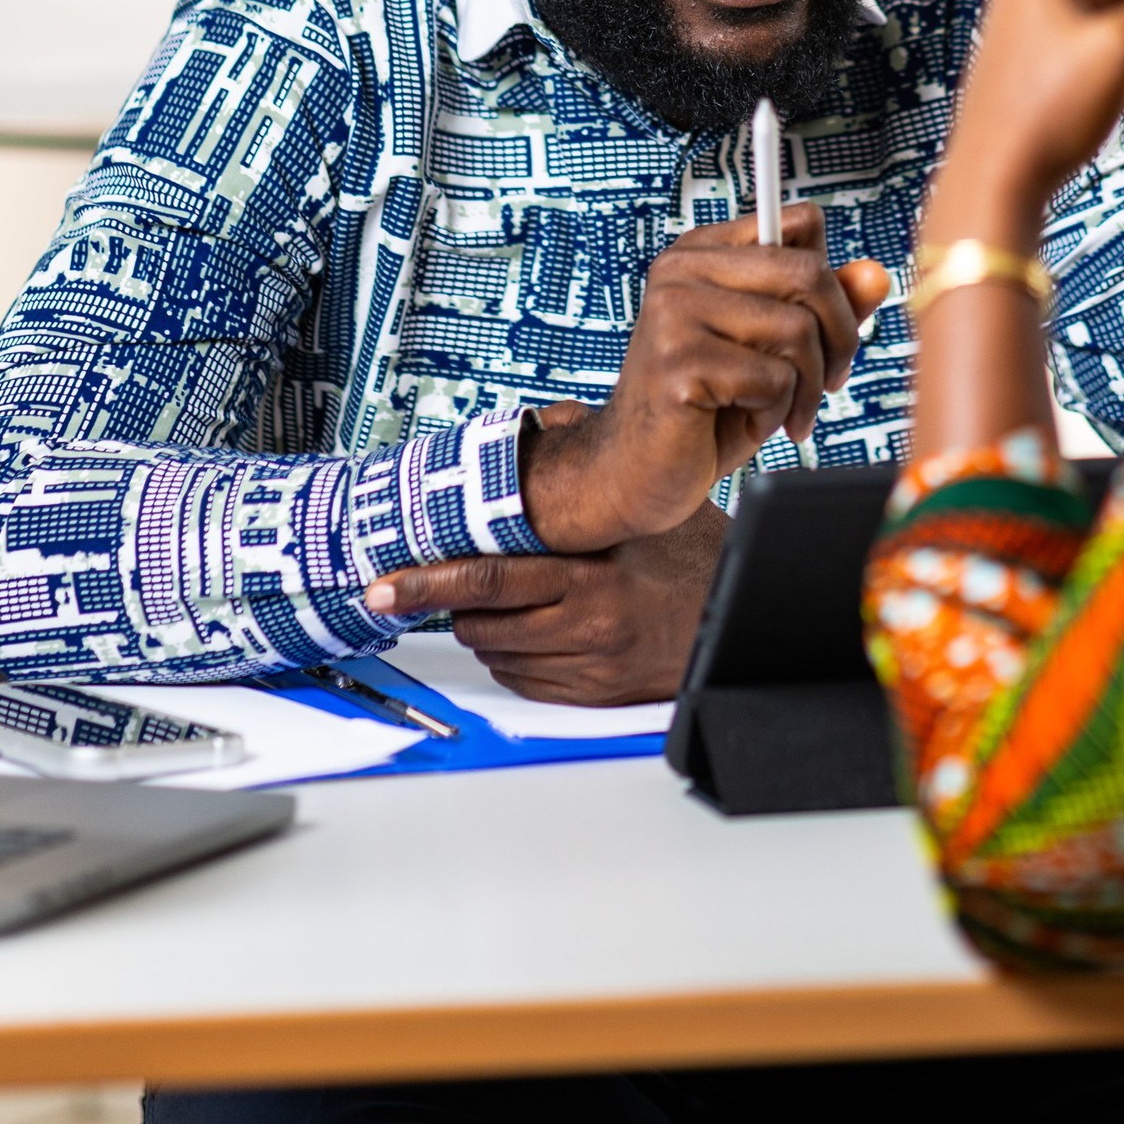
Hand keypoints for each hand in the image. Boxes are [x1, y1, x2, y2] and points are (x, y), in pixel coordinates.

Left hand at [362, 499, 728, 705]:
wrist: (740, 619)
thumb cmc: (694, 556)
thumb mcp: (645, 507)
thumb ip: (587, 479)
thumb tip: (537, 429)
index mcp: (589, 573)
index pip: (486, 577)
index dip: (427, 582)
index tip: (384, 586)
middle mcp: (584, 624)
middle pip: (479, 620)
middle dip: (449, 602)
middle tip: (434, 583)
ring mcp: (586, 665)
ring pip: (495, 650)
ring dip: (484, 625)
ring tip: (504, 597)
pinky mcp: (592, 694)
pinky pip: (523, 679)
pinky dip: (513, 654)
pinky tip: (534, 627)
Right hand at [451, 207, 887, 554]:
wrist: (634, 474)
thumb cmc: (709, 410)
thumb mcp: (776, 352)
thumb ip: (824, 309)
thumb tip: (876, 274)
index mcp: (703, 252)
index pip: (801, 226)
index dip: (833, 287)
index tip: (824, 334)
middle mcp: (681, 270)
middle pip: (808, 275)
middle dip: (838, 339)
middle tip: (826, 384)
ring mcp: (673, 313)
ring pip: (796, 330)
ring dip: (805, 386)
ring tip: (783, 414)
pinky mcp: (678, 364)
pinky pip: (772, 379)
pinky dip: (776, 412)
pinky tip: (745, 423)